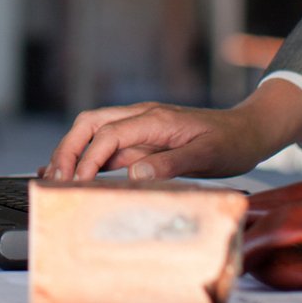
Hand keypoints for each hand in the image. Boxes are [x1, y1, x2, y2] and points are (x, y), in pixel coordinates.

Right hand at [40, 78, 301, 183]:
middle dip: (68, 149)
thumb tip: (134, 175)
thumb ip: (171, 164)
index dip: (88, 158)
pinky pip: (108, 146)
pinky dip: (88, 159)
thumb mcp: (206, 157)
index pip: (108, 134)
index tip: (77, 184)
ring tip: (55, 180)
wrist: (248, 132)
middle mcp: (141, 118)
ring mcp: (140, 127)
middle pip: (90, 124)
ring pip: (94, 133)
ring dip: (73, 153)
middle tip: (54, 180)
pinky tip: (77, 176)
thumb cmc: (230, 143)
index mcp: (154, 119)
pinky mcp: (142, 140)